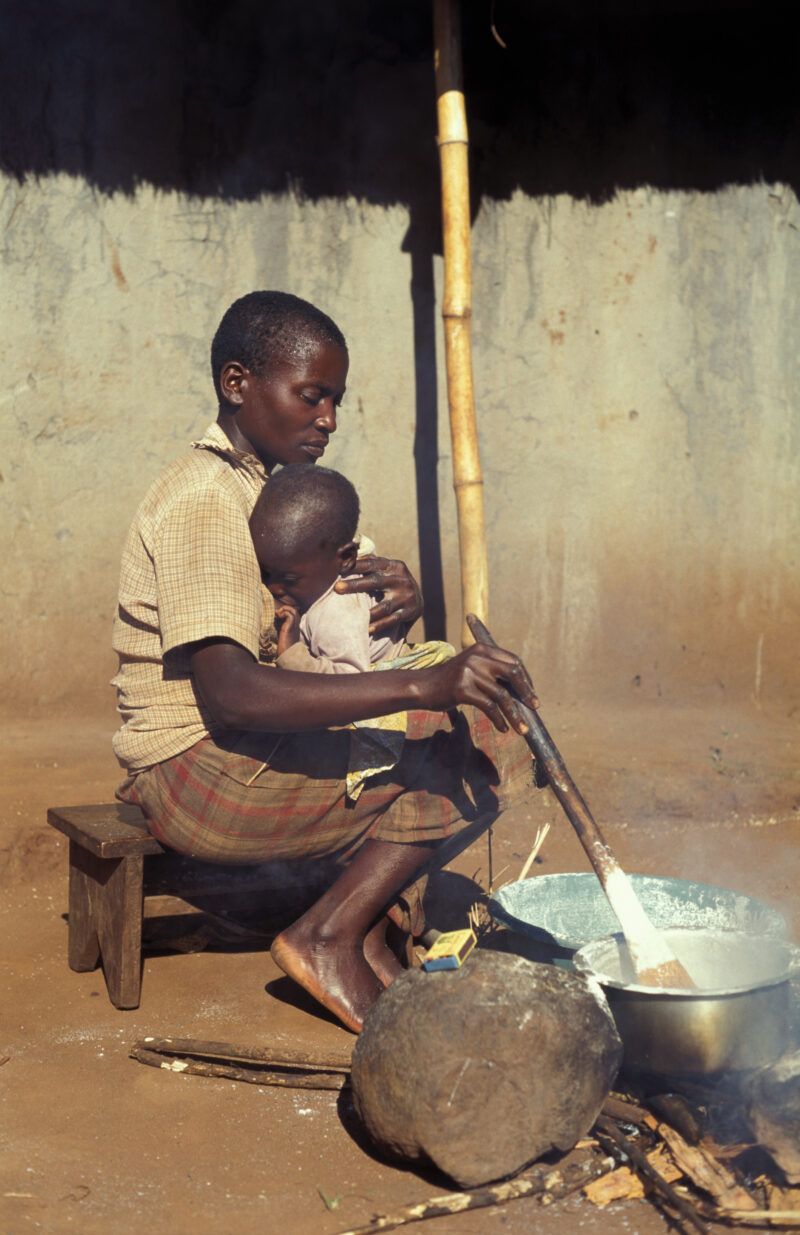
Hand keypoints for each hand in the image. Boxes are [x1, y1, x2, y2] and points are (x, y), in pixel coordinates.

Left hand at [275, 603, 300, 656]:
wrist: (286, 655)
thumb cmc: (282, 648)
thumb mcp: (280, 636)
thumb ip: (278, 629)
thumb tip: (271, 622)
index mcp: (293, 628)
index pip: (292, 615)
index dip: (285, 612)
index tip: (276, 615)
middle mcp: (295, 626)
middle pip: (295, 611)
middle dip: (285, 608)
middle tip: (277, 613)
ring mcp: (294, 626)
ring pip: (294, 611)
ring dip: (285, 609)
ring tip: (278, 614)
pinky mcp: (290, 628)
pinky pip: (290, 615)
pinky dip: (284, 613)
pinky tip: (278, 617)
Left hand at [334, 555, 422, 634]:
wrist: (418, 600)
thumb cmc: (393, 582)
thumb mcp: (387, 570)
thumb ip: (371, 563)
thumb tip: (346, 554)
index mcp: (395, 566)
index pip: (372, 564)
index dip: (355, 566)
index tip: (338, 568)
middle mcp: (402, 580)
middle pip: (375, 582)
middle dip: (355, 585)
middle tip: (337, 588)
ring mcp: (406, 597)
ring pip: (384, 606)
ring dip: (368, 612)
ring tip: (350, 616)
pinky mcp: (410, 612)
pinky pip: (392, 620)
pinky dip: (379, 625)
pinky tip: (367, 629)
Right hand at [417, 643, 538, 733]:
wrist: (423, 686)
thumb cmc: (450, 681)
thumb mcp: (471, 667)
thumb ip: (492, 671)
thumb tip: (522, 691)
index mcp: (482, 649)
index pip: (513, 661)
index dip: (526, 679)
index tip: (531, 694)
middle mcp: (477, 657)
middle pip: (512, 674)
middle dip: (527, 692)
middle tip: (535, 707)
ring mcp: (469, 672)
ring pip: (502, 696)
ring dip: (515, 714)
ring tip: (522, 728)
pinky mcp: (462, 689)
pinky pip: (489, 707)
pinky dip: (499, 719)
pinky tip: (503, 728)